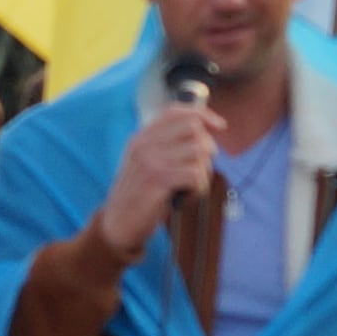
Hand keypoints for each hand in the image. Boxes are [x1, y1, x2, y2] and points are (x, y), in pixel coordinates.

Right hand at [95, 100, 220, 250]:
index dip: (203, 114)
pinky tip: (188, 196)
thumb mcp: (146, 164)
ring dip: (204, 171)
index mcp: (140, 137)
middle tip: (199, 168)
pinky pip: (195, 174)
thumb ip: (167, 146)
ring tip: (191, 185)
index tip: (220, 126)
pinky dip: (199, 187)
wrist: (117, 224)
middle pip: (193, 128)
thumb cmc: (139, 196)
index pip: (176, 111)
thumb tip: (205, 132)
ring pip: (198, 151)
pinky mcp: (157, 181)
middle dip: (207, 148)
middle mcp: (143, 145)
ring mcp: (149, 161)